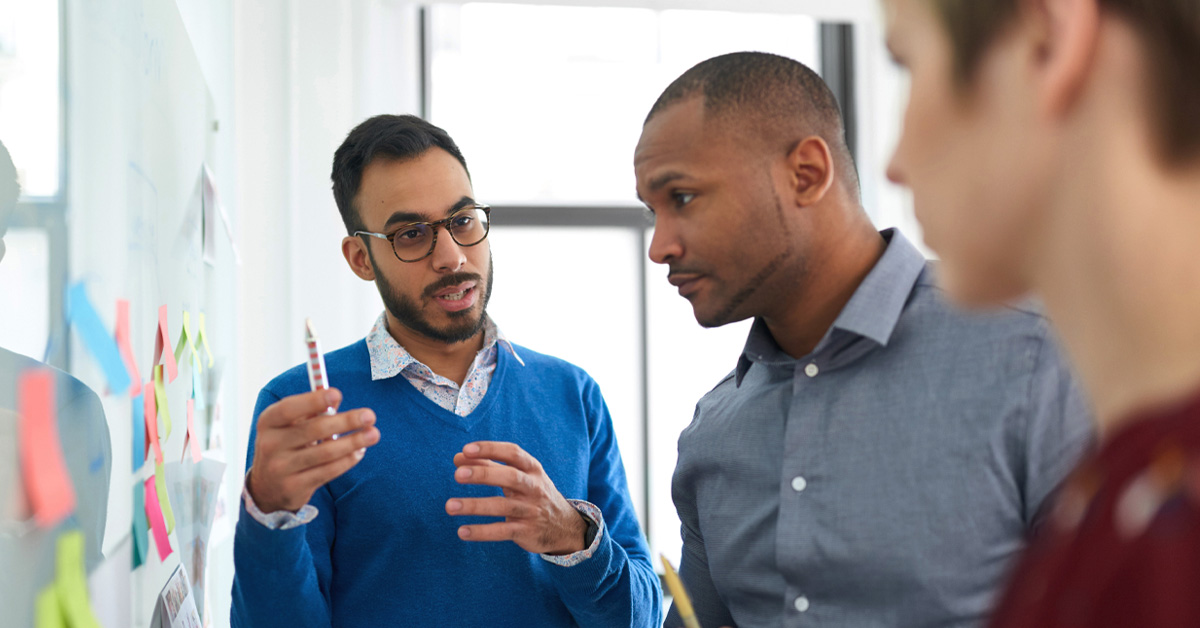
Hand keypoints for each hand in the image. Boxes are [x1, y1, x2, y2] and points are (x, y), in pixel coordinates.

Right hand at [246, 388, 379, 512]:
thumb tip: (336, 399)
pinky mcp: (294, 487)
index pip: (289, 409)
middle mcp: (270, 445)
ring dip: (353, 442)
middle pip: (313, 430)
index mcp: (268, 422)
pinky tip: (359, 452)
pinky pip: (327, 472)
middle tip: (370, 416)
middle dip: (345, 421)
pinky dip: (347, 460)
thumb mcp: (289, 426)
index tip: (338, 394)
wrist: (267, 487)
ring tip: (373, 434)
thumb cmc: (286, 445)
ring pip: (325, 453)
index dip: (313, 401)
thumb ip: (310, 412)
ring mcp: (281, 468)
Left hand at [445, 441, 587, 554]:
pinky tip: (462, 531)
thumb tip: (458, 458)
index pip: (512, 453)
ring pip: (502, 506)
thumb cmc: (532, 494)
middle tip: (457, 475)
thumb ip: (489, 466)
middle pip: (510, 477)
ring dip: (474, 505)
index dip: (490, 450)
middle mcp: (534, 487)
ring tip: (449, 506)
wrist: (564, 526)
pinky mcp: (526, 531)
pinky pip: (502, 531)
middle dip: (483, 474)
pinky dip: (482, 532)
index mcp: (532, 469)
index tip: (466, 450)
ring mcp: (531, 510)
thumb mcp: (518, 477)